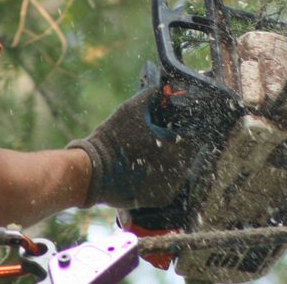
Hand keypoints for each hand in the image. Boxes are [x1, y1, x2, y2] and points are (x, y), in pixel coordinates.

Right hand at [67, 87, 202, 208]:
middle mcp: (180, 168)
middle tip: (159, 141)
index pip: (194, 135)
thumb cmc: (113, 138)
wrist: (93, 172)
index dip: (185, 128)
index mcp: (177, 145)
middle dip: (177, 146)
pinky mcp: (163, 199)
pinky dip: (164, 178)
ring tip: (151, 156)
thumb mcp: (131, 109)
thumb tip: (160, 86)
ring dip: (172, 162)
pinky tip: (148, 170)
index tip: (172, 127)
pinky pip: (171, 185)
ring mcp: (172, 186)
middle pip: (188, 153)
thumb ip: (150, 96)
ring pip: (181, 170)